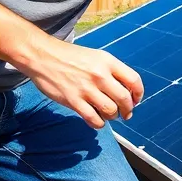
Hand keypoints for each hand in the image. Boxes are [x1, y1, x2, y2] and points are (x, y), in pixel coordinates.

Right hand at [15, 36, 144, 128]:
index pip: (134, 80)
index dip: (138, 93)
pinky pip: (94, 119)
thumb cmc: (70, 57)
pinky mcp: (73, 100)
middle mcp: (100, 75)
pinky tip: (97, 120)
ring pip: (111, 111)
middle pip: (124, 99)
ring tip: (109, 115)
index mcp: (108, 62)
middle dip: (128, 110)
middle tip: (126, 114)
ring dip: (113, 116)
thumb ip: (111, 70)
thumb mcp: (96, 56)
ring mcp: (87, 89)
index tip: (136, 100)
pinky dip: (99, 123)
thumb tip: (126, 90)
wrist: (43, 56)